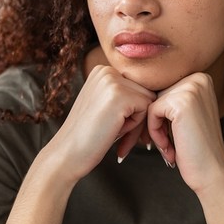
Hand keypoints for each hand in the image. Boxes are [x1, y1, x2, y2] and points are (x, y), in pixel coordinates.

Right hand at [44, 65, 155, 181]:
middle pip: (145, 92)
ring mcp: (112, 81)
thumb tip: (157, 93)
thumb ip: (123, 94)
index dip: (132, 111)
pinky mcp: (120, 95)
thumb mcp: (105, 105)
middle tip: (118, 134)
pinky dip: (135, 126)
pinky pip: (146, 109)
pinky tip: (114, 131)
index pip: (137, 87)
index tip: (118, 127)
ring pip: (148, 101)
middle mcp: (107, 70)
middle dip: (137, 117)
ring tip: (115, 132)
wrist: (67, 154)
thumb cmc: (88, 135)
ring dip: (136, 122)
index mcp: (102, 70)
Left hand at [147, 72, 223, 192]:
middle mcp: (199, 78)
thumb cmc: (196, 148)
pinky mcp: (182, 103)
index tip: (169, 135)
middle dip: (157, 121)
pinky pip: (151, 112)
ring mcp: (192, 88)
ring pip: (152, 103)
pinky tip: (169, 147)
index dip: (161, 115)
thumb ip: (172, 96)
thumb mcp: (187, 114)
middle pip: (157, 95)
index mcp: (201, 77)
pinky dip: (155, 132)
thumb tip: (143, 85)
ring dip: (155, 128)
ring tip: (170, 146)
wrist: (212, 172)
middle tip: (169, 144)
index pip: (164, 89)